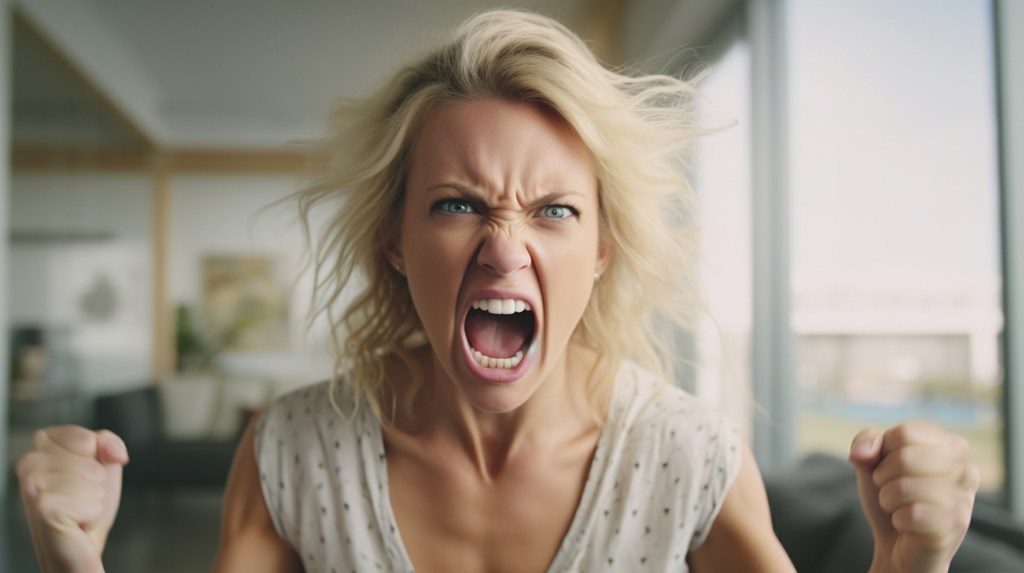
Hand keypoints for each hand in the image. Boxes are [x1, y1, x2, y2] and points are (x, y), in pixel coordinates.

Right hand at [16, 425, 129, 572]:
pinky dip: (93, 514)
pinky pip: (93, 502)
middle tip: (78, 497)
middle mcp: (29, 462)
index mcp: (41, 443)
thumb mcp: (103, 463)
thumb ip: (108, 442)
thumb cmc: (86, 503)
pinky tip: (75, 522)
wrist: (78, 544)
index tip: (82, 476)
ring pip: (95, 478)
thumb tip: (115, 453)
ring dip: (95, 498)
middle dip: (97, 479)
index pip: (88, 437)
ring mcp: (33, 485)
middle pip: (92, 456)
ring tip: (76, 509)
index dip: (98, 458)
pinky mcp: (44, 509)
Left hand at [849, 421, 978, 572]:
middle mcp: (965, 469)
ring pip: (905, 486)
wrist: (897, 543)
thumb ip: (867, 440)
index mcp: (951, 445)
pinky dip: (898, 519)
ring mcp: (963, 498)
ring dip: (888, 499)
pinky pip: (912, 514)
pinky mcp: (956, 525)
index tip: (888, 464)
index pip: (905, 432)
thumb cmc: (892, 494)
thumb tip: (862, 454)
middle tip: (890, 488)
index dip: (884, 450)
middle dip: (883, 476)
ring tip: (898, 506)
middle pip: (905, 457)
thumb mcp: (873, 461)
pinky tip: (908, 524)